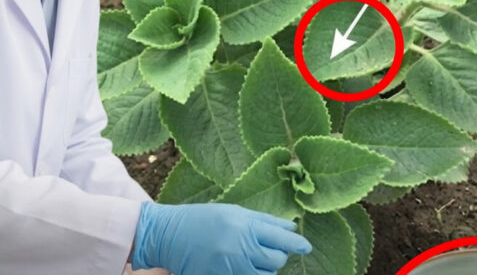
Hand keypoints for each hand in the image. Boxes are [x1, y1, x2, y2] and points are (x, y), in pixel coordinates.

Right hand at [131, 202, 311, 274]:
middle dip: (277, 256)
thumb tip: (291, 227)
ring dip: (264, 268)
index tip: (306, 247)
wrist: (168, 235)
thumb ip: (264, 220)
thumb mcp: (234, 211)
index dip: (297, 244)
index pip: (282, 238)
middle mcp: (241, 247)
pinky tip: (244, 267)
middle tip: (269, 250)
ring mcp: (231, 267)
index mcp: (245, 225)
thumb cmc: (202, 218)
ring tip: (252, 257)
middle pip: (276, 260)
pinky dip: (251, 274)